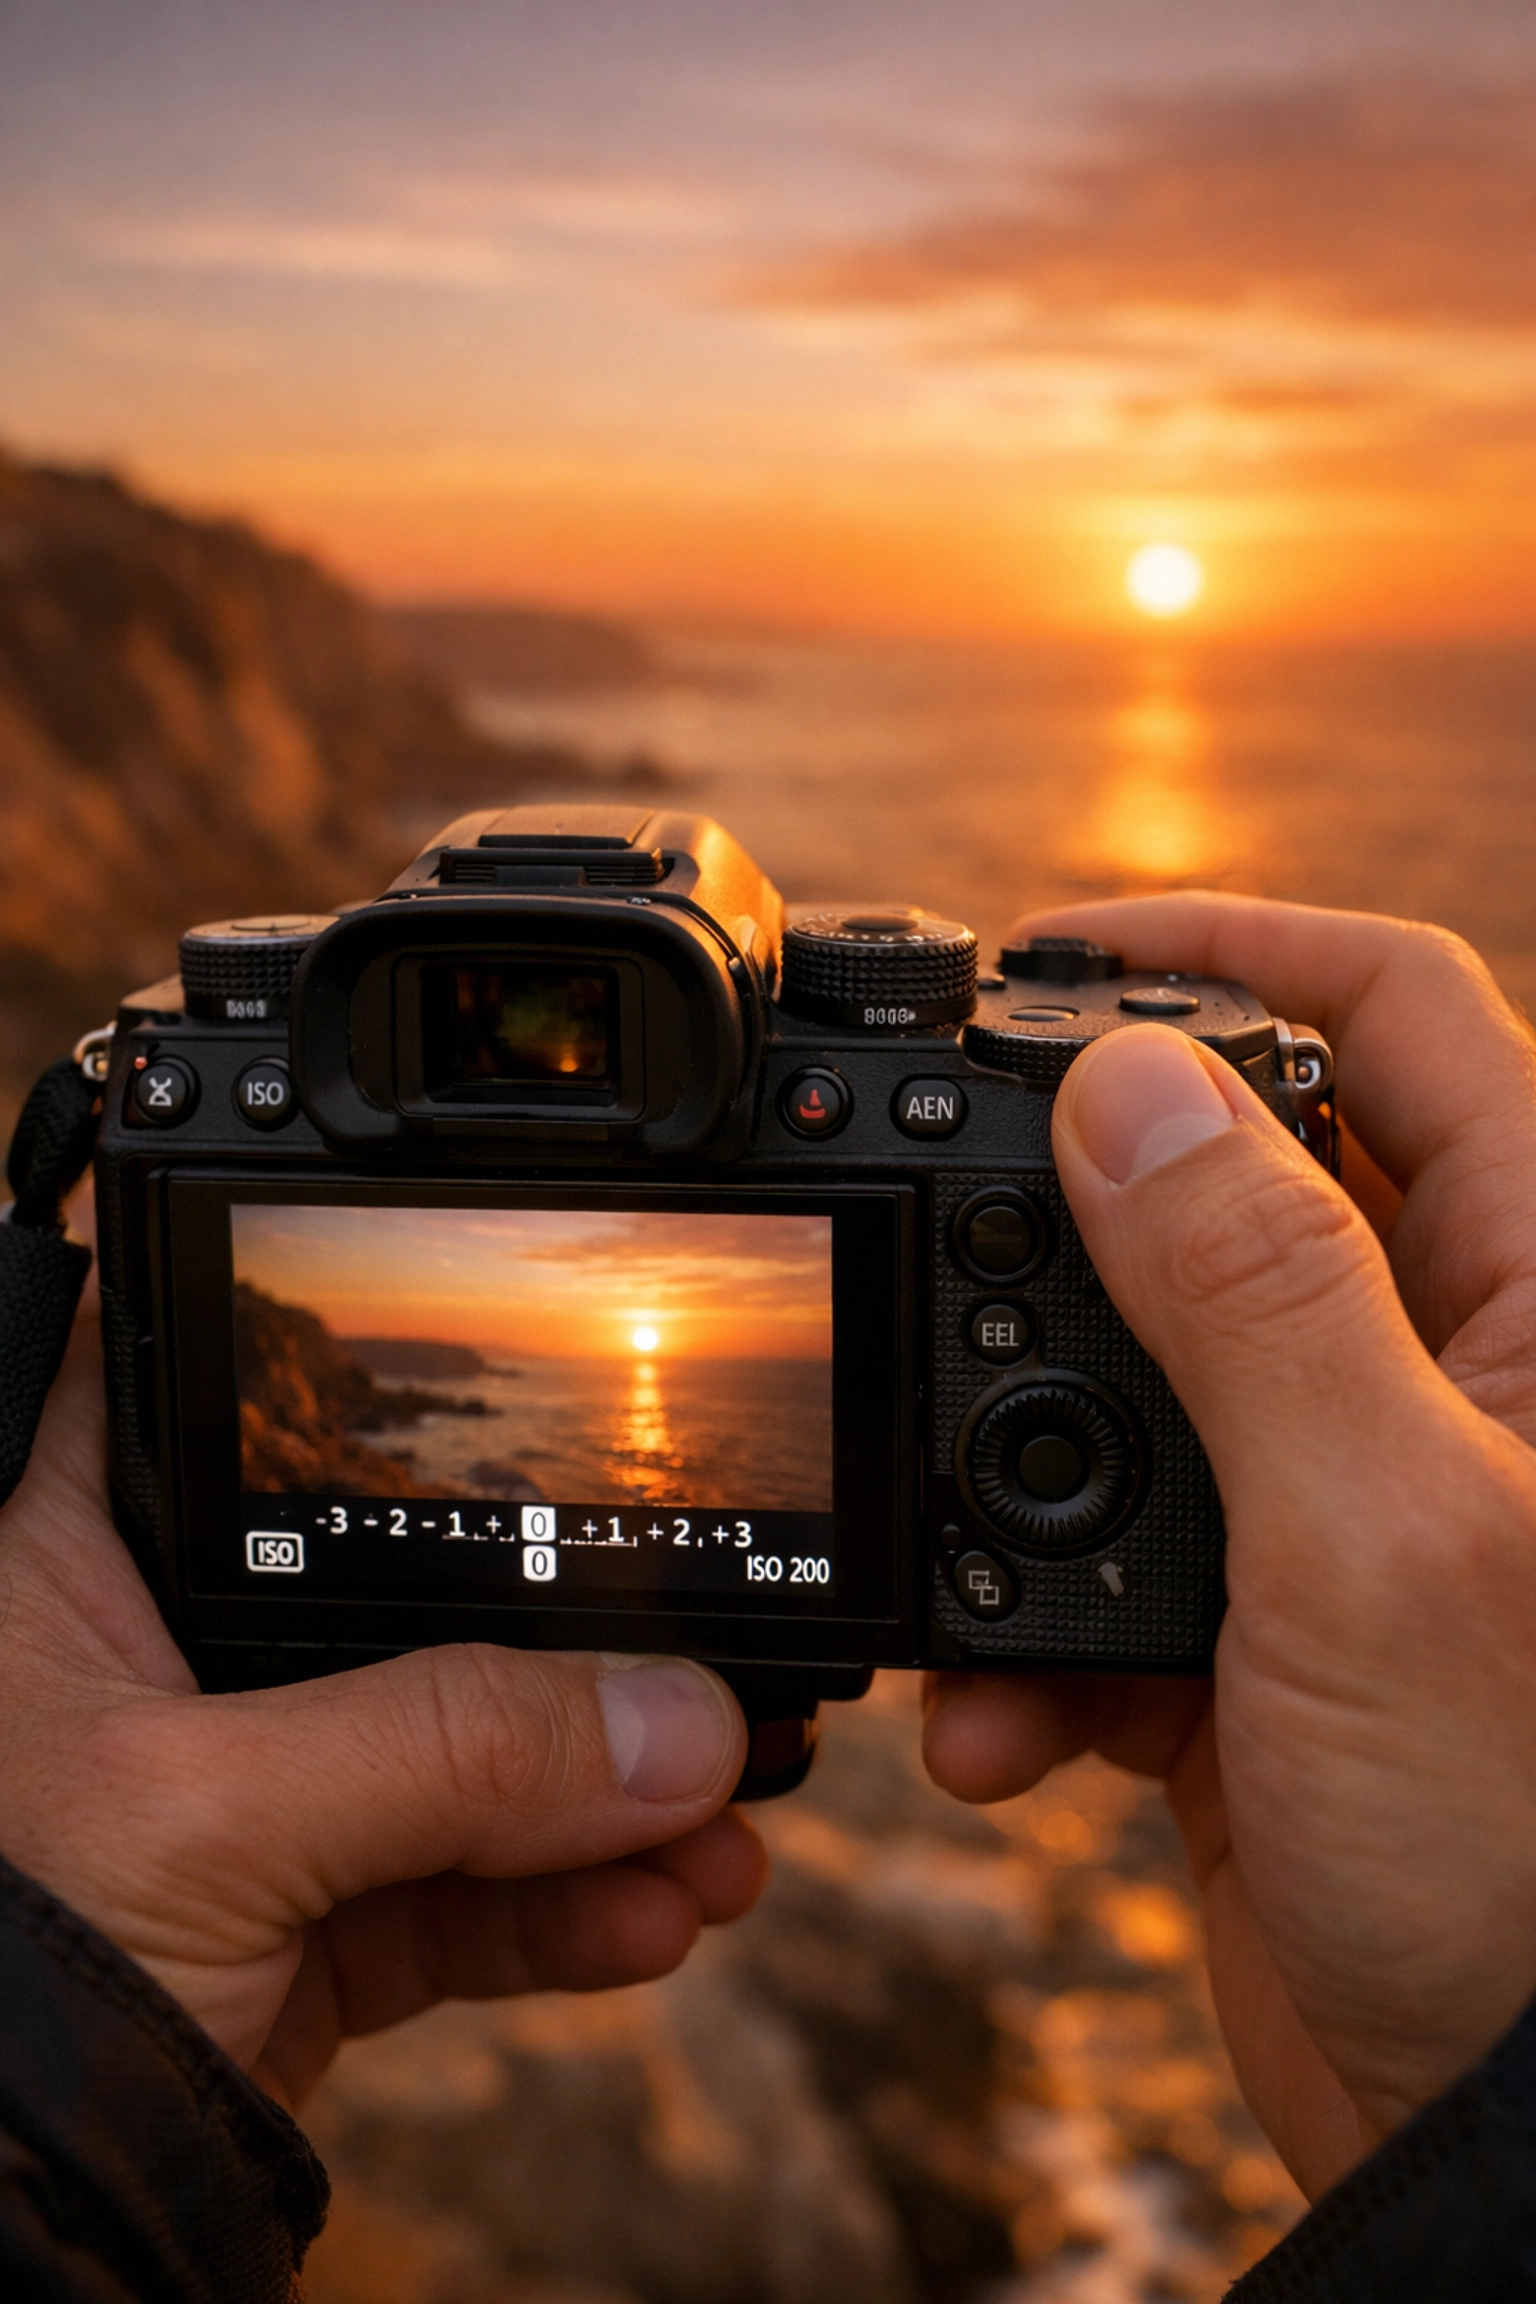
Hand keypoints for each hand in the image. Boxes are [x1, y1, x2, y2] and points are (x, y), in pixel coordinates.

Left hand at [0, 1287, 763, 2108]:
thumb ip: (446, 1749)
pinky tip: (658, 1913)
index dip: (409, 1410)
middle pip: (413, 1603)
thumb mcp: (208, 1819)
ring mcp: (246, 1800)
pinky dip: (569, 1912)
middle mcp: (172, 1660)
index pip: (265, 1413)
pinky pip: (465, 1900)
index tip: (578, 1442)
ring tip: (726, 1830)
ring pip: (463, 1763)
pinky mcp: (299, 1930)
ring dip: (610, 1804)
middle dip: (576, 1655)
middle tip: (711, 1674)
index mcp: (93, 1556)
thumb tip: (674, 1720)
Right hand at [924, 896, 1535, 2198]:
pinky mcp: (1250, 1633)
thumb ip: (1253, 1292)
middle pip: (1231, 1185)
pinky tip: (1003, 1726)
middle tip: (931, 1225)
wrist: (1497, 2143)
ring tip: (965, 1562)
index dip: (1229, 947)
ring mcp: (1336, 1504)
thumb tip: (1127, 1081)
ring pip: (1130, 1381)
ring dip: (1015, 1467)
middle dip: (1068, 1218)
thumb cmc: (1531, 1854)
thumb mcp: (1382, 1537)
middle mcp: (1444, 1373)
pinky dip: (1021, 1634)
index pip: (1395, 1018)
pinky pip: (1092, 1565)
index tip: (1055, 955)